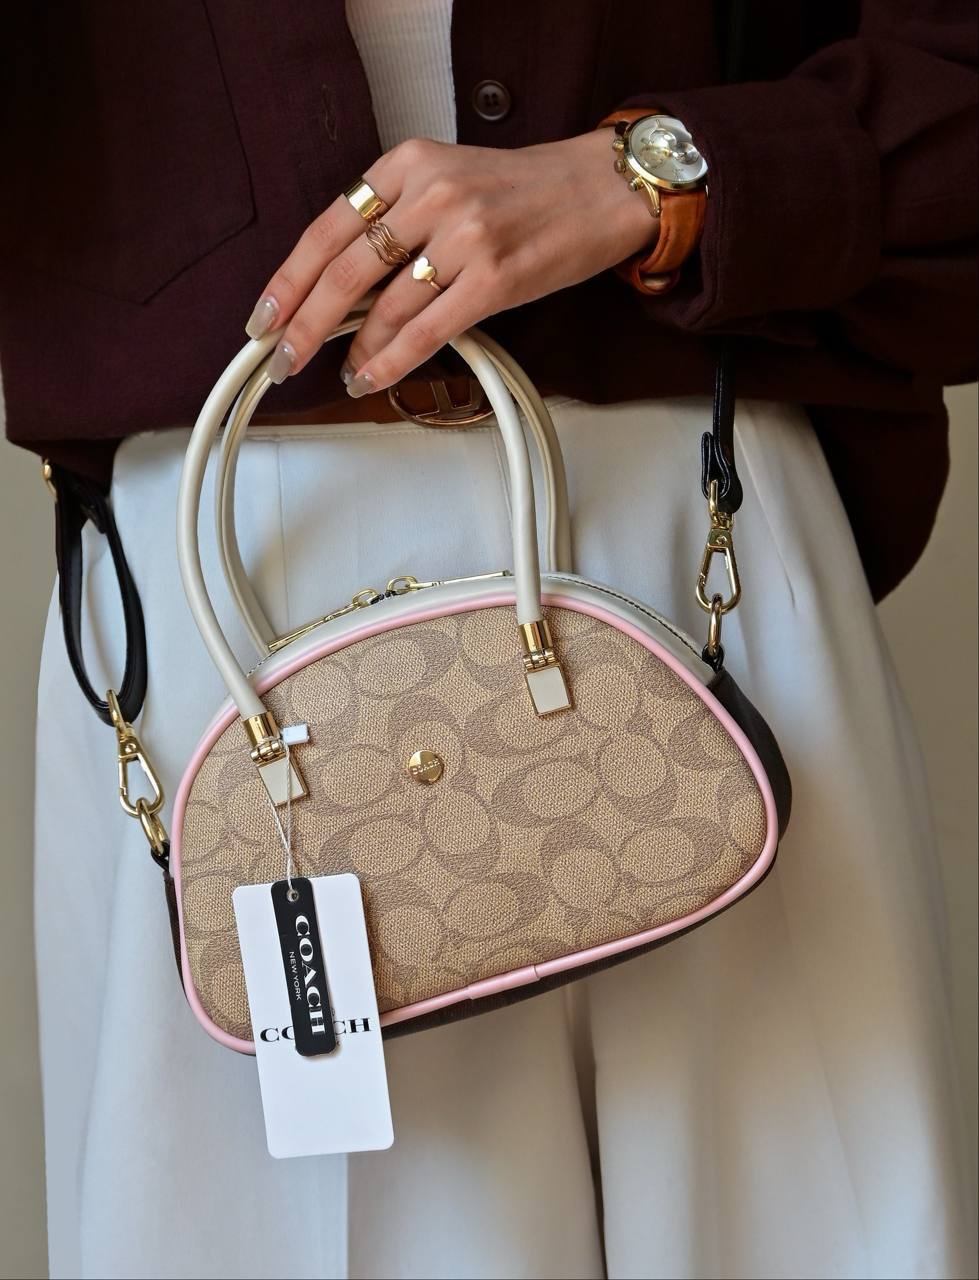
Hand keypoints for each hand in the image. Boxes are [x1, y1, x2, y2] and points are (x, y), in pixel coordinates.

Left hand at [244, 130, 656, 394]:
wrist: (600, 191)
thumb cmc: (524, 193)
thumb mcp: (447, 181)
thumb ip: (396, 221)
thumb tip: (343, 292)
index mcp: (409, 164)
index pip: (326, 228)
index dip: (288, 280)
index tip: (264, 316)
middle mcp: (432, 195)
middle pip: (344, 272)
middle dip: (305, 325)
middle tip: (281, 359)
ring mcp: (465, 237)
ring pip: (386, 308)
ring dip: (354, 351)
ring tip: (342, 373)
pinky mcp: (495, 279)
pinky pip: (426, 332)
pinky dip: (391, 361)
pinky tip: (372, 376)